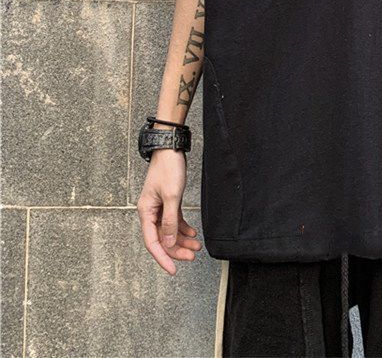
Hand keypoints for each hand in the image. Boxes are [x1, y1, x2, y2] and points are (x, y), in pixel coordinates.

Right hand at [137, 149, 201, 274]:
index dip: (163, 257)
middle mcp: (150, 212)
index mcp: (146, 212)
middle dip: (176, 250)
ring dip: (181, 240)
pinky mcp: (168, 202)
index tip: (173, 270)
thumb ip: (170, 221)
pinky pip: (174, 221)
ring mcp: (159, 208)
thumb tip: (167, 242)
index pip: (153, 242)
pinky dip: (183, 229)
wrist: (170, 150)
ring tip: (196, 247)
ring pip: (169, 231)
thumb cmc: (168, 169)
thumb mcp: (172, 197)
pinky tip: (193, 234)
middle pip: (162, 239)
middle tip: (192, 257)